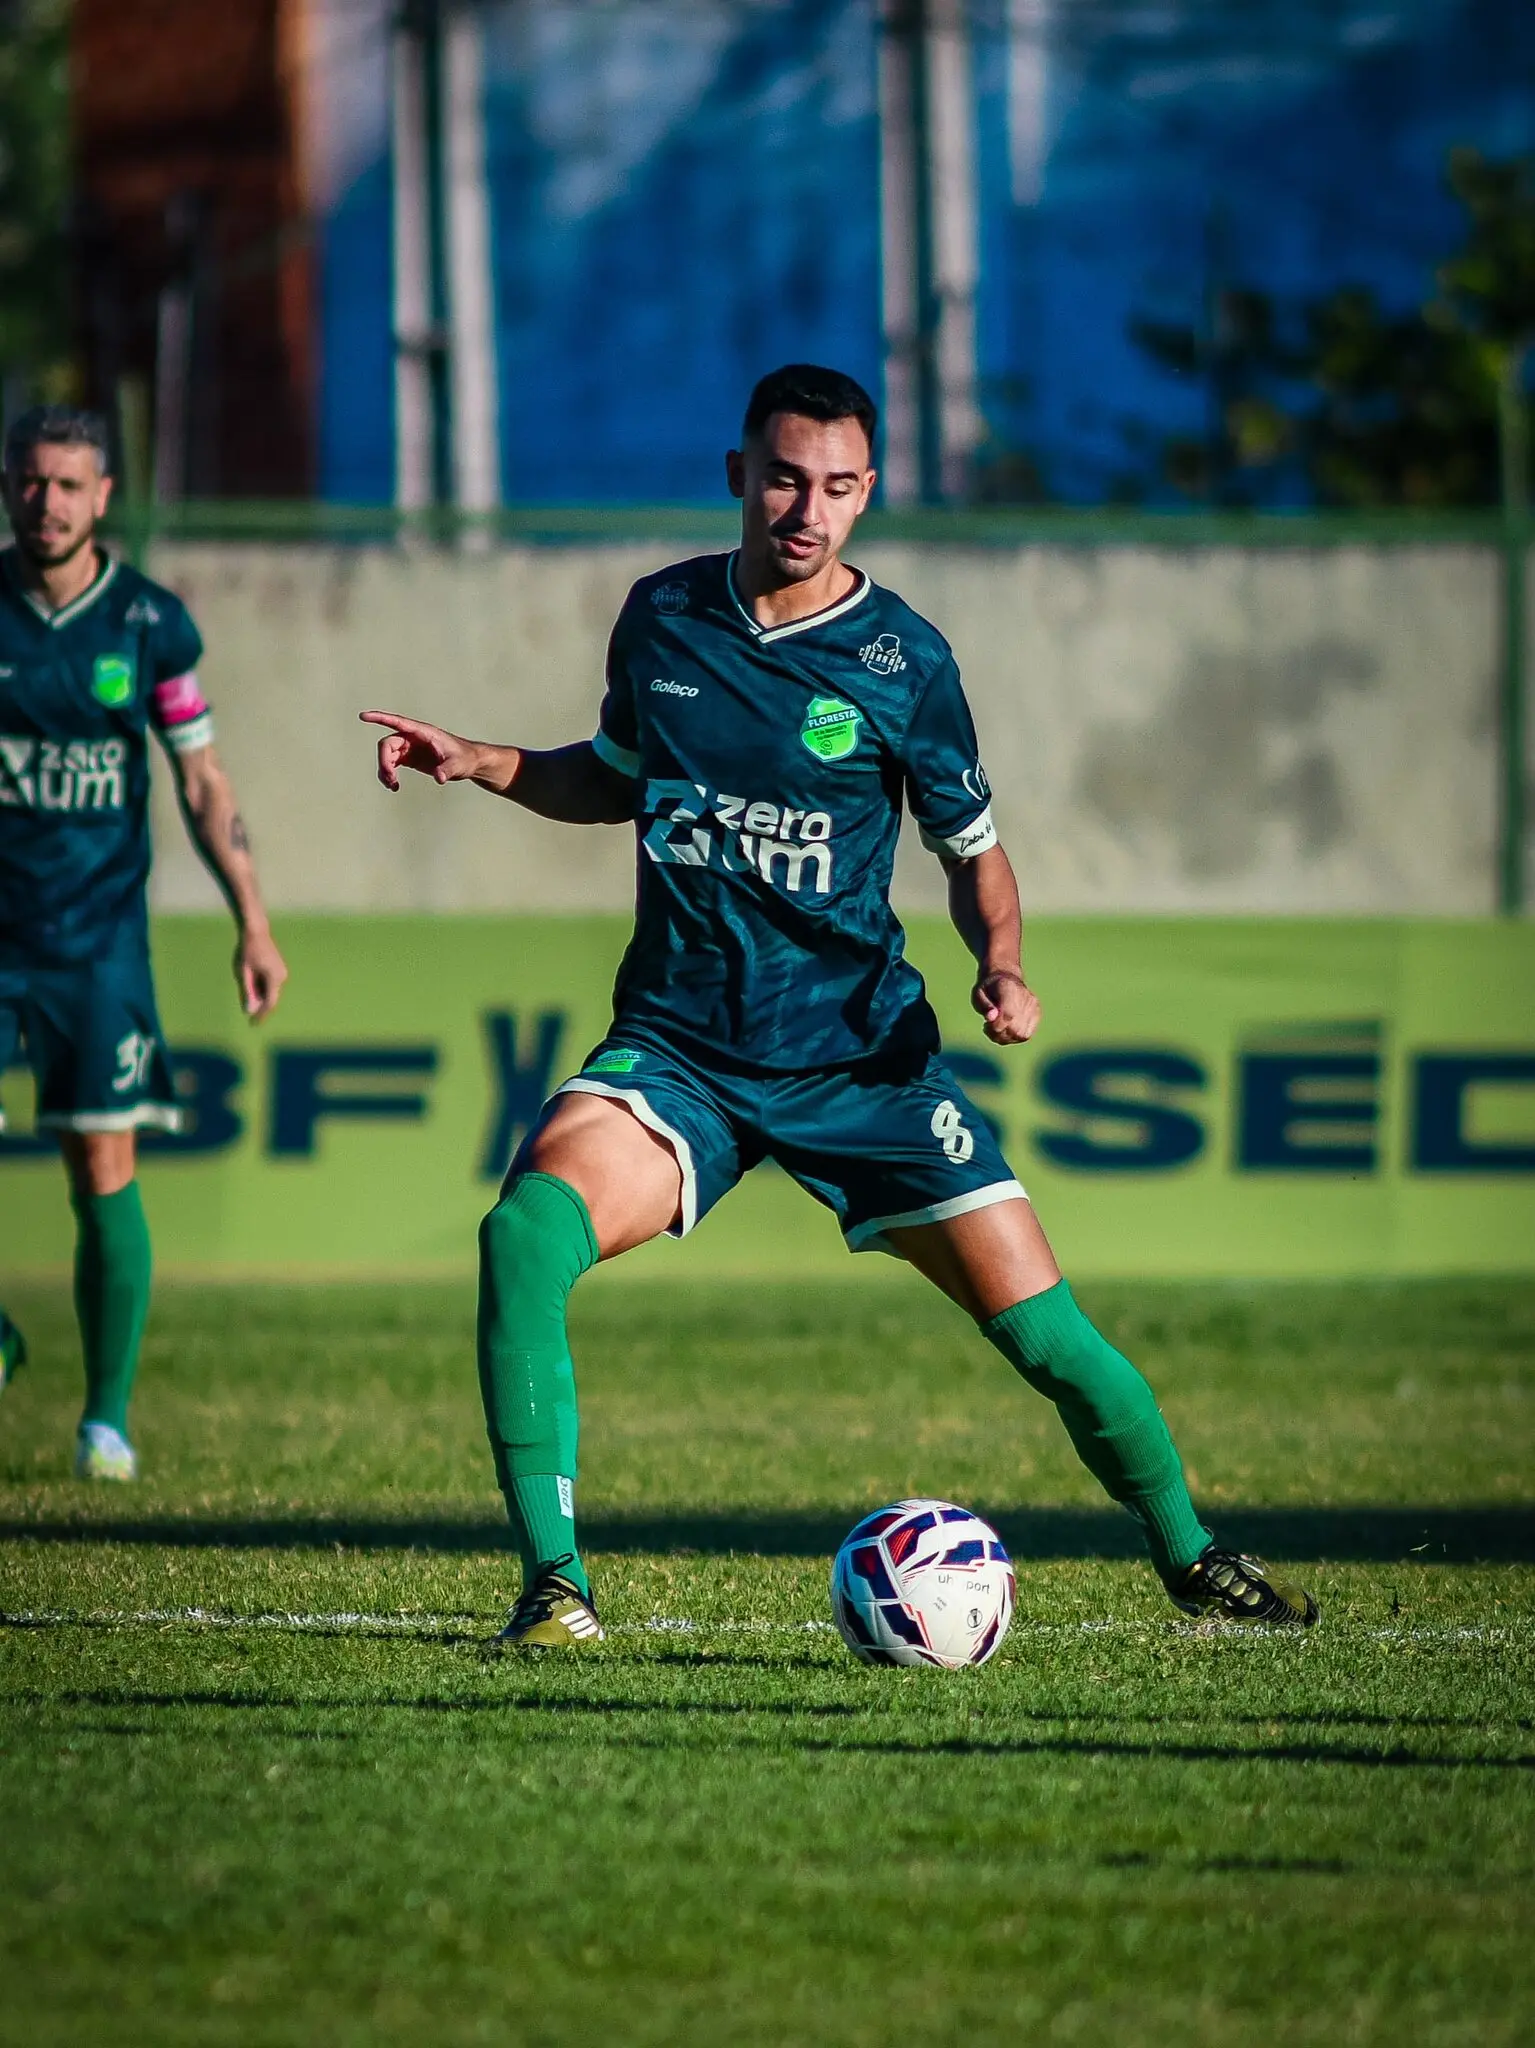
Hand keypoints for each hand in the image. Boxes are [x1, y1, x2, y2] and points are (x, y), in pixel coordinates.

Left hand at [236, 926, 287, 1020]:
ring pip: (270, 991)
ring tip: (245, 989)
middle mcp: (282, 977)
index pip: (270, 1003)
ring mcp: (282, 973)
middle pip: (271, 997)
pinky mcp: (279, 970)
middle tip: (247, 1013)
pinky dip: (261, 988)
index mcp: (274, 978)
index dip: (261, 1015)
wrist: (256, 931)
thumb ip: (247, 991)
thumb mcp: (243, 972)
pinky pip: (270, 984)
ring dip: (259, 996)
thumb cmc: (247, 950)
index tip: (253, 1024)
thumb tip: (250, 1010)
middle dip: (259, 1006)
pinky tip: (250, 983)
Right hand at [360, 709, 486, 790]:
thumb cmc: (464, 758)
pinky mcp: (409, 757)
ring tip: (393, 786)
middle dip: (384, 761)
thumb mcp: (457, 765)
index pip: (397, 722)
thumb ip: (447, 770)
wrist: (469, 763)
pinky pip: (391, 763)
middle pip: (387, 744)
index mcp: (423, 732)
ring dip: (385, 770)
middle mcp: (413, 737)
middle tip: (391, 779)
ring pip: (387, 755)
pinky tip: (394, 786)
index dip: (379, 718)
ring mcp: (410, 747)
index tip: (363, 717)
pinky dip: (389, 774)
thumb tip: (439, 778)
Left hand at [972, 969, 1039, 1046]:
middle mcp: (1025, 997)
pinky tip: (1005, 1030)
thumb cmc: (988, 987)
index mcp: (1009, 989)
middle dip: (999, 1034)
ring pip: (1022, 1035)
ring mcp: (1033, 1006)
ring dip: (1005, 1038)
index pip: (1008, 1016)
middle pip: (1016, 1029)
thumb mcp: (978, 993)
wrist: (1005, 976)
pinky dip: (1013, 1037)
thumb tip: (991, 1018)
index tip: (986, 1025)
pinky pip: (1026, 1034)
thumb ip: (984, 1005)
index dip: (996, 1026)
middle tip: (988, 1027)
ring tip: (995, 1029)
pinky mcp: (1037, 1013)